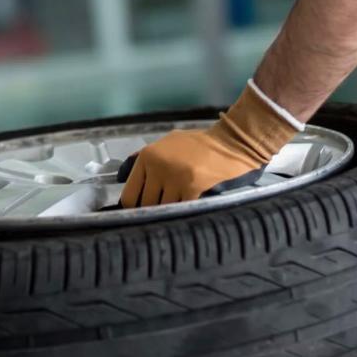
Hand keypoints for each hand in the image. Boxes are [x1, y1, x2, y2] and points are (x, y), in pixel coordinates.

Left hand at [119, 82, 300, 206]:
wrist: (232, 142)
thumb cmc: (200, 144)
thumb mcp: (167, 143)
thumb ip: (146, 159)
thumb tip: (124, 177)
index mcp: (148, 156)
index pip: (129, 194)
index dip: (134, 208)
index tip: (140, 214)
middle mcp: (158, 167)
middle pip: (146, 205)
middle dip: (153, 211)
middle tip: (161, 214)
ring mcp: (175, 178)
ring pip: (164, 209)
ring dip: (170, 212)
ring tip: (176, 211)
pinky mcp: (193, 187)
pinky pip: (182, 209)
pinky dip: (185, 211)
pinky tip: (190, 209)